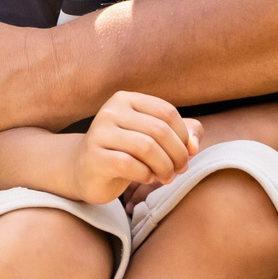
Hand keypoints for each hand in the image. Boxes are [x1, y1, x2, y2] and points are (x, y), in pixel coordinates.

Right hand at [72, 92, 200, 203]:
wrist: (83, 170)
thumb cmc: (124, 152)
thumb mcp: (154, 138)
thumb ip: (183, 133)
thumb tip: (194, 145)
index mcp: (126, 99)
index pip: (167, 112)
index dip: (184, 136)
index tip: (187, 154)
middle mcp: (110, 111)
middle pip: (159, 130)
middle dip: (177, 154)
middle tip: (180, 170)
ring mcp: (99, 133)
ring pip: (146, 147)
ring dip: (164, 167)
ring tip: (166, 177)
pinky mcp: (94, 156)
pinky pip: (129, 165)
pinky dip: (145, 175)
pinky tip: (146, 178)